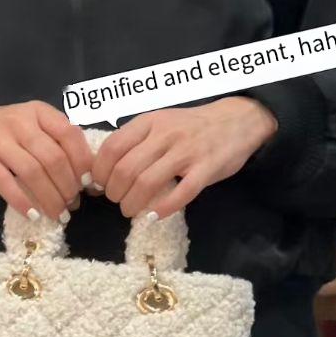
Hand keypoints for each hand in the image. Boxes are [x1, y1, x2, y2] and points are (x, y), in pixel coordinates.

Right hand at [0, 100, 93, 220]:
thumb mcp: (30, 125)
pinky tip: (33, 215)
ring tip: (58, 214)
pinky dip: (21, 201)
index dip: (82, 162)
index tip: (87, 184)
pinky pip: (5, 183)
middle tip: (72, 204)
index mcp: (38, 112)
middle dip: (67, 186)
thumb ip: (55, 143)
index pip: (69, 134)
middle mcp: (20, 122)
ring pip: (32, 172)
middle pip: (52, 158)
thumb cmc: (2, 131)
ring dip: (49, 198)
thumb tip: (85, 179)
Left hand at [90, 96, 277, 218]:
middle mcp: (165, 134)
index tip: (99, 186)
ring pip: (148, 182)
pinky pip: (182, 193)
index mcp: (148, 122)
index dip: (99, 172)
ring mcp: (187, 151)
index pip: (112, 148)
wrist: (236, 120)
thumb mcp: (158, 123)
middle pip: (126, 169)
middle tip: (116, 201)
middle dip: (114, 192)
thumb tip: (102, 170)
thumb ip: (134, 141)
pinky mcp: (207, 168)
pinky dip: (164, 208)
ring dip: (132, 203)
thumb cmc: (190, 127)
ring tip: (130, 211)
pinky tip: (154, 216)